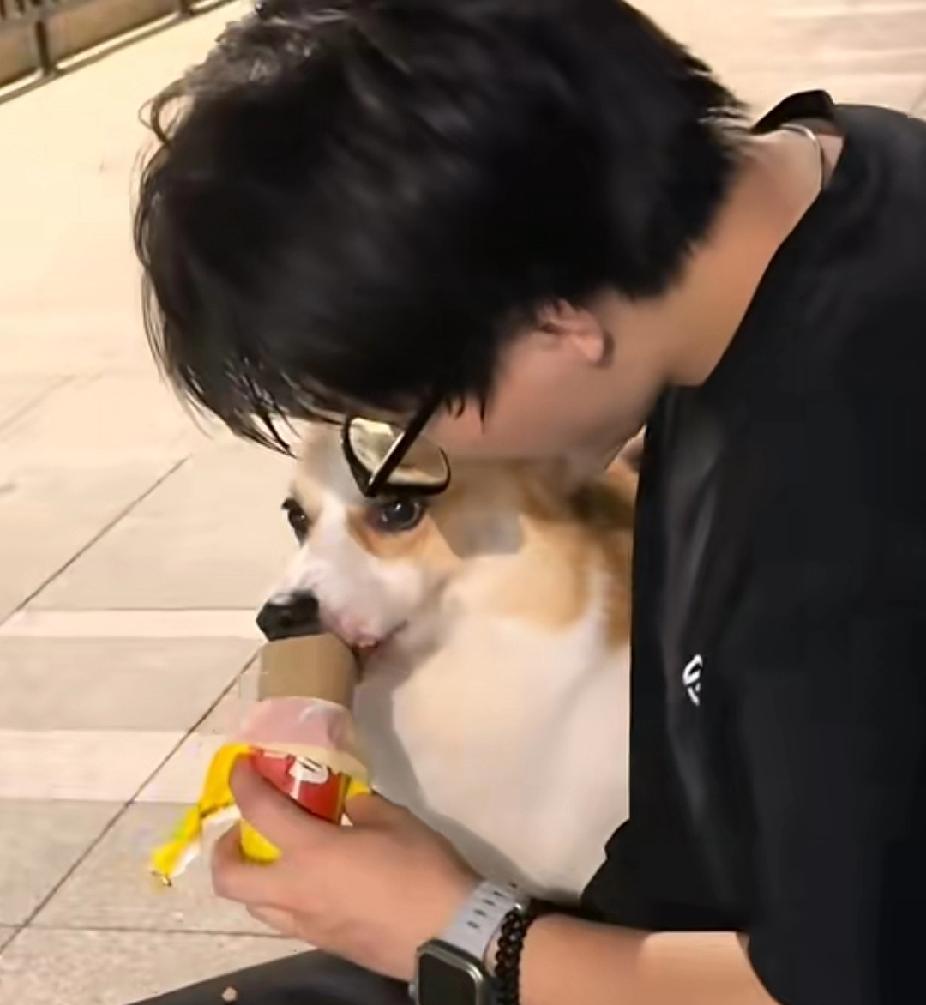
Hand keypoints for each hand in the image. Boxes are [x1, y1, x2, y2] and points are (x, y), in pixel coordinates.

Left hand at [212, 757, 478, 979]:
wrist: (449, 933)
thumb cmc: (421, 868)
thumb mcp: (395, 819)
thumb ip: (361, 807)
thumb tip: (347, 808)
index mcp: (310, 853)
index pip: (258, 812)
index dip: (243, 784)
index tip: (241, 766)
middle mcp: (296, 892)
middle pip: (230, 880)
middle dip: (225, 851)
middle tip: (245, 830)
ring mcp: (307, 925)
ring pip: (254, 907)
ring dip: (254, 880)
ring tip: (278, 858)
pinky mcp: (324, 944)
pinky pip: (286, 920)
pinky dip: (284, 898)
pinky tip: (314, 883)